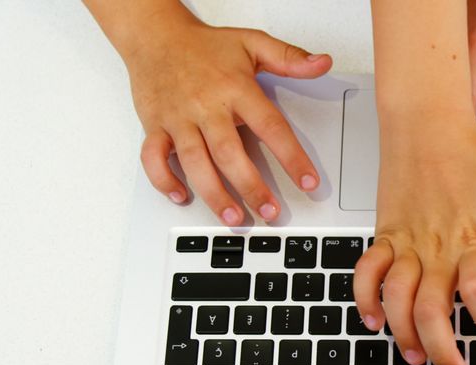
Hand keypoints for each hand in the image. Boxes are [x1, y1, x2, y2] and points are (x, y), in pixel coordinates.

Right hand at [125, 21, 331, 224]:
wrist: (155, 36)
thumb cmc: (205, 46)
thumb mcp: (252, 43)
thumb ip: (289, 57)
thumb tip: (322, 63)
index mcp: (235, 89)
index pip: (270, 127)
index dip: (291, 157)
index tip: (307, 181)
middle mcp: (206, 107)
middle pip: (229, 153)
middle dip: (251, 187)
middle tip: (269, 211)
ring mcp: (178, 119)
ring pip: (194, 162)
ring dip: (214, 193)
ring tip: (233, 217)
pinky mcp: (155, 126)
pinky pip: (153, 158)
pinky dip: (163, 179)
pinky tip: (181, 195)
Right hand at [353, 114, 475, 364]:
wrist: (426, 123)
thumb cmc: (470, 154)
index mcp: (473, 239)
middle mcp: (438, 248)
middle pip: (432, 311)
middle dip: (443, 349)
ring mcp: (408, 244)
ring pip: (398, 300)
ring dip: (404, 334)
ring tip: (416, 355)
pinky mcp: (386, 236)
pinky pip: (368, 273)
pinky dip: (366, 299)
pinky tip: (375, 320)